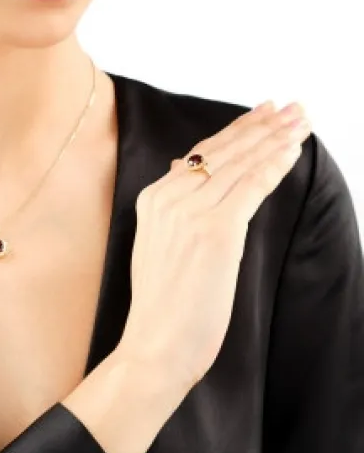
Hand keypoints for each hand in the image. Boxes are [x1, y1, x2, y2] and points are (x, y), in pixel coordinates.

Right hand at [116, 101, 311, 392]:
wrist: (156, 344)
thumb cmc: (164, 304)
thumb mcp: (158, 244)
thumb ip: (171, 204)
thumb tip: (179, 166)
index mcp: (152, 198)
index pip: (200, 153)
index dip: (238, 130)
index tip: (264, 112)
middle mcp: (168, 198)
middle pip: (224, 152)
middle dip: (263, 126)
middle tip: (294, 108)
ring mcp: (190, 212)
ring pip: (241, 164)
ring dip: (275, 139)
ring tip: (300, 121)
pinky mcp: (216, 231)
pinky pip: (251, 187)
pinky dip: (274, 165)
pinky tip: (292, 151)